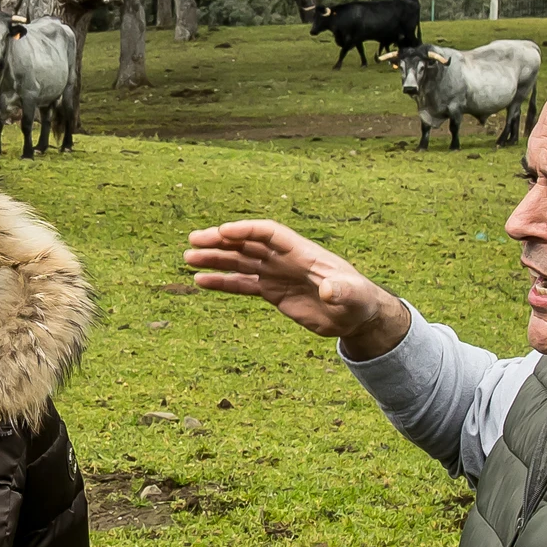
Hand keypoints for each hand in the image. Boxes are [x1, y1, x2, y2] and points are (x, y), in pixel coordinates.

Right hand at [185, 220, 409, 358]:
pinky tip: (201, 281)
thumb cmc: (358, 300)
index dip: (246, 230)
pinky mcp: (272, 291)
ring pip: (240, 261)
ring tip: (188, 259)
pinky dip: (222, 282)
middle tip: (193, 241)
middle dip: (221, 241)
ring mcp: (276, 273)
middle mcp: (284, 259)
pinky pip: (242, 283)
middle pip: (247, 243)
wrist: (356, 315)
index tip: (222, 232)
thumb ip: (342, 291)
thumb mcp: (353, 296)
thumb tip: (331, 290)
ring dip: (215, 259)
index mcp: (302, 252)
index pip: (269, 234)